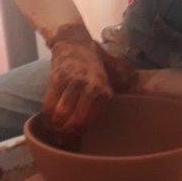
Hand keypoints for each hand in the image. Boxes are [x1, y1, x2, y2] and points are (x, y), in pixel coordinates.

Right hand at [43, 24, 112, 143]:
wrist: (73, 42)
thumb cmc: (94, 61)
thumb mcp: (112, 72)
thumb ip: (123, 81)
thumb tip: (134, 85)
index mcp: (104, 90)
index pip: (90, 120)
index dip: (80, 133)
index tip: (74, 139)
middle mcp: (89, 87)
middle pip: (75, 121)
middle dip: (67, 133)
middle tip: (62, 137)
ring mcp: (72, 83)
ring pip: (61, 115)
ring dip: (56, 126)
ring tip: (55, 129)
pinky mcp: (57, 78)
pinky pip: (49, 104)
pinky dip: (47, 115)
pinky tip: (48, 117)